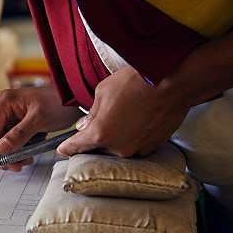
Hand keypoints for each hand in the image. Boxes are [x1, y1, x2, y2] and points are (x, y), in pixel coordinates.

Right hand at [0, 85, 81, 170]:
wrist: (75, 99)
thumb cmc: (59, 102)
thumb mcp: (39, 119)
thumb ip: (18, 135)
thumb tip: (0, 150)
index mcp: (3, 102)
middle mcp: (4, 108)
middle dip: (4, 155)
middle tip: (17, 165)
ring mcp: (11, 116)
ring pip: (3, 142)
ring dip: (12, 154)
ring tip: (26, 160)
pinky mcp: (19, 124)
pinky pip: (12, 141)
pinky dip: (19, 151)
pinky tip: (28, 155)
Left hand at [58, 66, 189, 157]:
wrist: (171, 83)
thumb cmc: (135, 83)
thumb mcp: (103, 92)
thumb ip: (91, 113)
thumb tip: (84, 125)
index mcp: (101, 134)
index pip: (77, 146)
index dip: (67, 148)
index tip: (61, 150)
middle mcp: (119, 147)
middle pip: (99, 148)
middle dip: (97, 136)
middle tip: (102, 118)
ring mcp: (138, 149)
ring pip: (119, 147)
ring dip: (117, 136)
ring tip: (124, 114)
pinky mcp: (154, 146)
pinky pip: (137, 145)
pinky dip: (133, 136)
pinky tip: (137, 119)